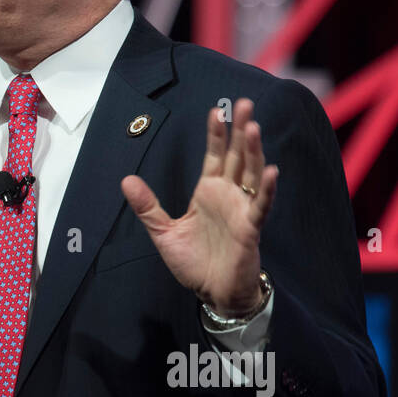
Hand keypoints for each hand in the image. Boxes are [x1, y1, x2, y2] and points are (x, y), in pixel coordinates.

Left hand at [120, 98, 278, 315]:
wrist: (212, 293)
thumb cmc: (194, 263)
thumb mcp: (163, 232)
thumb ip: (147, 206)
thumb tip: (126, 180)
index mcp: (208, 192)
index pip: (214, 155)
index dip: (216, 134)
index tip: (216, 111)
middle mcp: (228, 195)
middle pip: (236, 156)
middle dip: (239, 130)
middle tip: (243, 103)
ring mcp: (241, 209)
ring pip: (251, 173)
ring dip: (254, 151)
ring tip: (253, 126)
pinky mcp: (250, 228)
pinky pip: (260, 205)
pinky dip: (266, 189)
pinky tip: (271, 171)